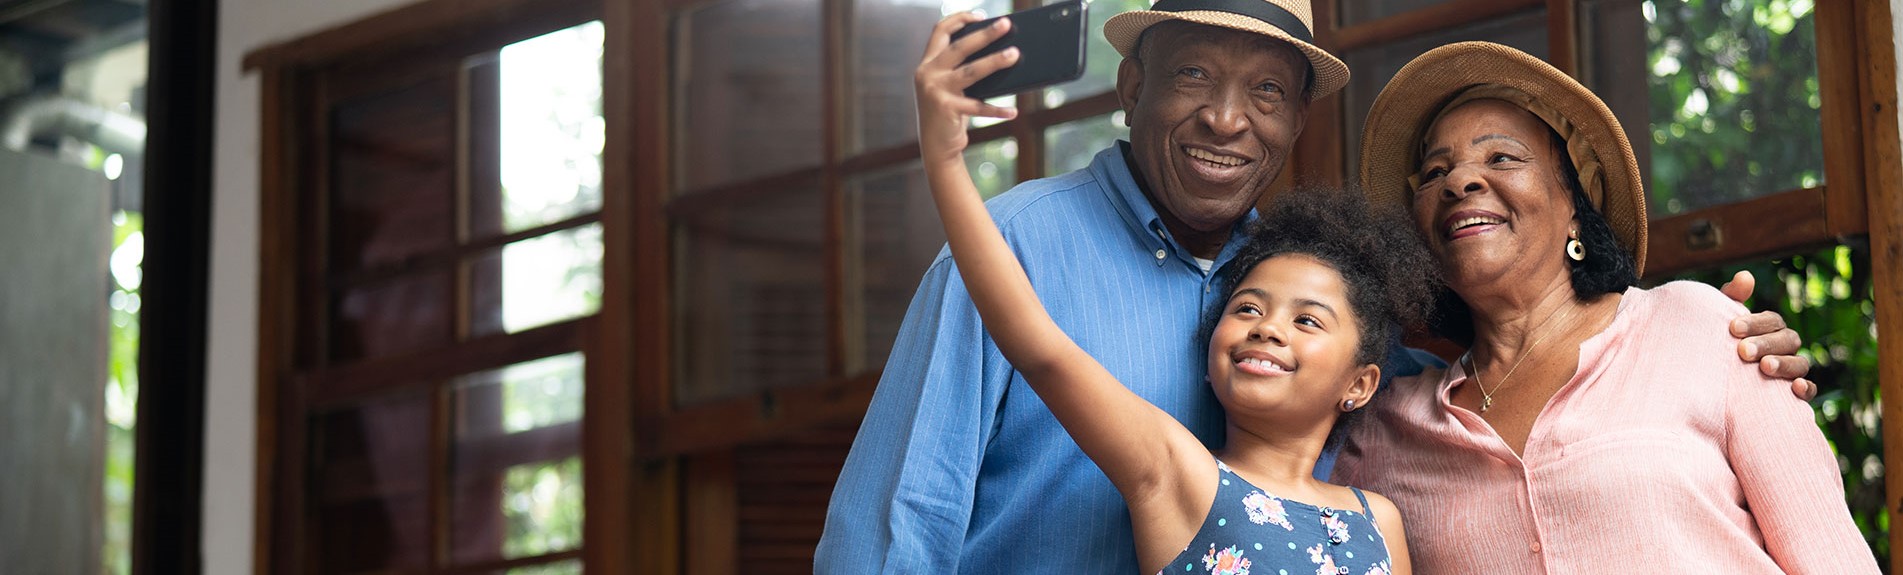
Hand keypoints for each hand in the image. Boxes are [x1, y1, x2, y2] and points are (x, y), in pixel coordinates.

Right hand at [916, 12, 1019, 165]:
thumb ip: (963, 69)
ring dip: (995, 61)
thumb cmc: (949, 112)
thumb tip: (999, 53)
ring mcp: (935, 91)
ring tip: (1014, 54)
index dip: (959, 19)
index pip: (939, 31)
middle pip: (959, 47)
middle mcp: (927, 74)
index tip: (980, 15)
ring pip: (971, 71)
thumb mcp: (950, 86)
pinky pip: (978, 106)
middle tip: (1006, 25)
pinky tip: (1013, 111)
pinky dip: (997, 110)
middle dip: (984, 34)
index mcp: (928, 64)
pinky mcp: (946, 109)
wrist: (935, 146)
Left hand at [1719, 270, 1815, 399]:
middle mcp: (1784, 348)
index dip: (1755, 323)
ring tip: (1764, 367)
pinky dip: (1806, 388)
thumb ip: (1732, 299)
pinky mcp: (1793, 395)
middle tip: (1743, 351)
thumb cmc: (1718, 347)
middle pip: (1788, 340)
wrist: (1710, 385)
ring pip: (1800, 364)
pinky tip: (1794, 388)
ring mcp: (1792, 370)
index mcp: (1769, 329)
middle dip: (1767, 344)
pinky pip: (1810, 390)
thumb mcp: (1720, 323)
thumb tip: (1746, 276)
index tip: (1732, 328)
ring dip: (1784, 364)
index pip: (1772, 321)